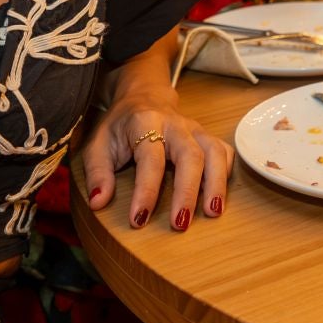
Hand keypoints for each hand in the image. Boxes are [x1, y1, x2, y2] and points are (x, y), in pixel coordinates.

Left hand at [79, 92, 233, 230]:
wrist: (143, 98)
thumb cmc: (119, 127)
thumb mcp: (97, 145)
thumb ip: (98, 173)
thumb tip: (99, 202)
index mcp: (145, 123)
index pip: (150, 159)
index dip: (145, 191)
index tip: (139, 220)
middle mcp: (175, 124)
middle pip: (190, 155)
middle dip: (187, 192)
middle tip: (180, 224)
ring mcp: (196, 129)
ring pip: (215, 152)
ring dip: (216, 184)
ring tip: (212, 213)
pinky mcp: (207, 136)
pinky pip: (224, 152)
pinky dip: (225, 174)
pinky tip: (218, 196)